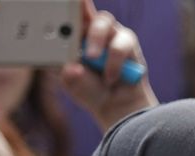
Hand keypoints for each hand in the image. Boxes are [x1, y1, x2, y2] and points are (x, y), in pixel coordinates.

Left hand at [59, 0, 156, 131]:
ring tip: (92, 59)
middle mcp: (90, 29)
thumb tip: (72, 68)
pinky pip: (121, 43)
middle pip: (83, 8)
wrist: (115, 106)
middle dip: (77, 11)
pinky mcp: (128, 42)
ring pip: (103, 21)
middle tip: (71, 30)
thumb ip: (68, 74)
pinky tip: (110, 76)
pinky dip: (114, 61)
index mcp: (71, 35)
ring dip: (96, 40)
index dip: (66, 3)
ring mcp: (110, 33)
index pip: (66, 12)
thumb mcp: (72, 82)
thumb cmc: (90, 90)